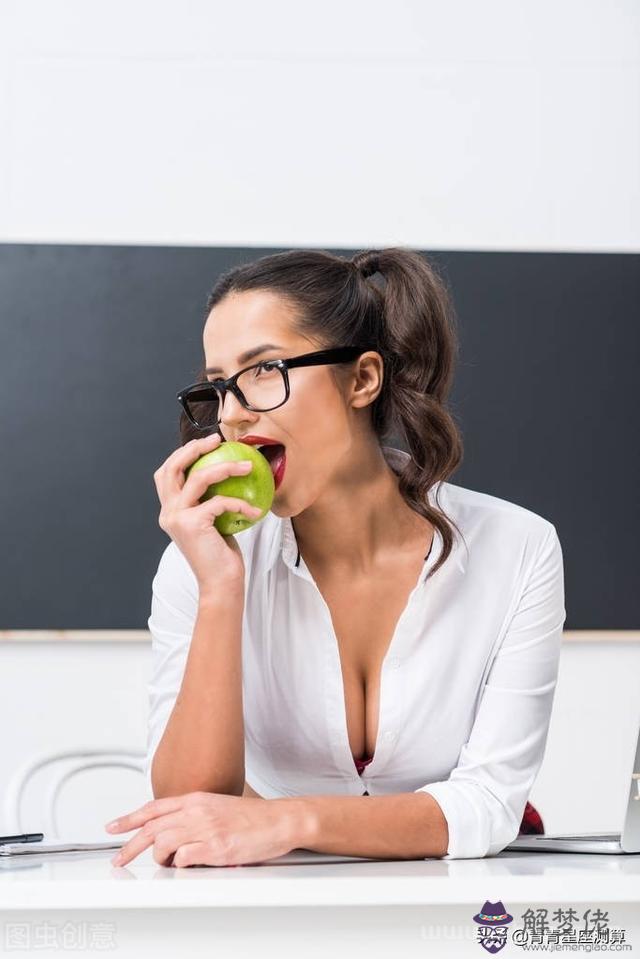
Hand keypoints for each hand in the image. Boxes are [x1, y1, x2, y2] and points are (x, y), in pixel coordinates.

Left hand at [104, 791, 306, 867]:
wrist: (280, 820)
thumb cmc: (252, 817)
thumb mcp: (217, 806)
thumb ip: (192, 815)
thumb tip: (170, 833)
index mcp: (196, 799)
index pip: (154, 808)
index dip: (130, 818)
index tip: (113, 827)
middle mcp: (197, 811)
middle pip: (152, 827)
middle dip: (130, 846)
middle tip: (118, 859)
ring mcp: (206, 828)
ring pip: (163, 843)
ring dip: (159, 858)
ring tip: (169, 863)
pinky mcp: (216, 846)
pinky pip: (184, 858)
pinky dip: (179, 865)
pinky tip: (187, 865)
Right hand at [153, 432, 261, 589]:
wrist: (220, 584)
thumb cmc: (221, 555)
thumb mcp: (214, 523)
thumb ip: (210, 502)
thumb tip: (229, 475)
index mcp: (170, 511)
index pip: (166, 473)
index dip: (182, 453)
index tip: (206, 444)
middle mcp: (168, 512)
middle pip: (172, 467)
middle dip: (194, 448)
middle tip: (217, 440)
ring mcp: (177, 518)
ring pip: (198, 478)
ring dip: (225, 467)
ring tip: (247, 466)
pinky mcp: (192, 524)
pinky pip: (220, 501)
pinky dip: (240, 503)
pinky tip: (255, 509)